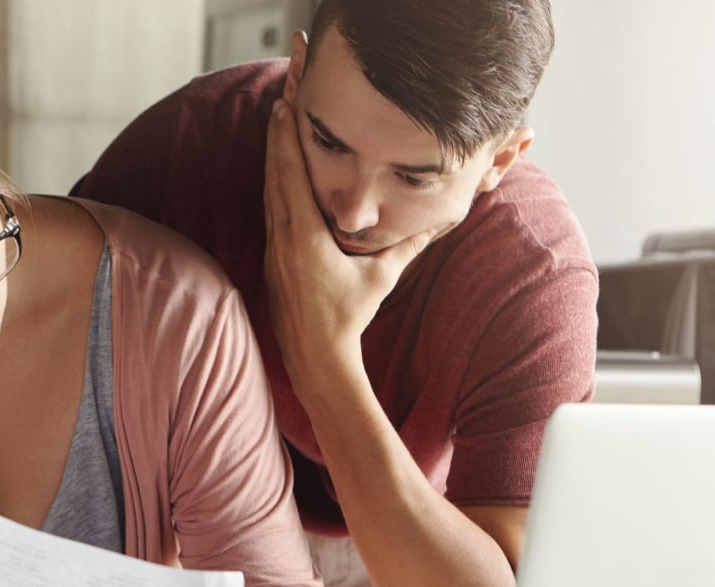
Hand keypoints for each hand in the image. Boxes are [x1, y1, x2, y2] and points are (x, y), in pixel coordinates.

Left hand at [262, 99, 434, 362]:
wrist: (315, 358)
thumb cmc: (349, 318)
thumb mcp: (382, 277)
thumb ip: (408, 244)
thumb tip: (443, 219)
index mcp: (304, 237)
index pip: (293, 176)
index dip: (289, 139)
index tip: (285, 106)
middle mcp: (283, 239)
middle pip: (276, 176)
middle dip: (278, 137)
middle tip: (280, 101)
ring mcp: (274, 250)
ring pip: (270, 193)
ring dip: (275, 159)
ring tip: (276, 127)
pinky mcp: (273, 261)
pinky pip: (271, 213)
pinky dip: (275, 186)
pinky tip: (279, 173)